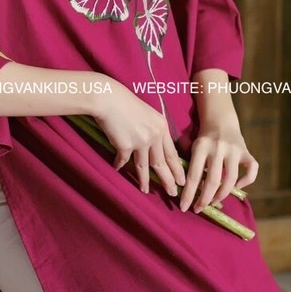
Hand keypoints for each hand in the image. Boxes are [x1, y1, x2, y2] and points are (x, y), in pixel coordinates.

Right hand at [92, 79, 185, 195]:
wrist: (108, 99)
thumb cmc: (126, 102)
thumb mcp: (148, 113)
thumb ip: (154, 129)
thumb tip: (155, 147)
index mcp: (162, 127)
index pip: (172, 152)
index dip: (177, 168)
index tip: (182, 180)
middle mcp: (154, 136)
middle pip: (162, 163)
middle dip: (168, 180)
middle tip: (173, 193)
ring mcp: (140, 142)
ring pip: (144, 166)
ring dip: (145, 180)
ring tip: (146, 190)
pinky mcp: (125, 146)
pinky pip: (123, 160)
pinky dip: (119, 165)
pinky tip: (118, 169)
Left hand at [180, 126, 257, 212]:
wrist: (220, 120)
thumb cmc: (204, 139)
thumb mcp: (194, 148)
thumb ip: (194, 167)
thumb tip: (190, 195)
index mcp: (201, 147)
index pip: (193, 176)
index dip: (188, 194)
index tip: (183, 207)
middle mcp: (219, 148)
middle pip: (213, 180)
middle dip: (204, 199)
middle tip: (199, 209)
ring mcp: (234, 150)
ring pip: (231, 179)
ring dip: (221, 195)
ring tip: (213, 201)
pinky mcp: (246, 152)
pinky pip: (251, 170)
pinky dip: (246, 181)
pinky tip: (237, 187)